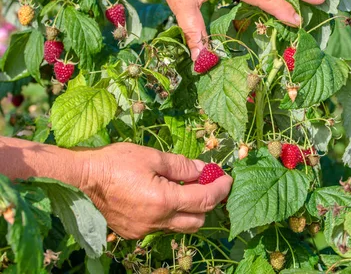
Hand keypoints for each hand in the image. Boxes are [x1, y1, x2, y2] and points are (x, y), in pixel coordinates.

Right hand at [77, 143, 230, 238]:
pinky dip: (170, 214)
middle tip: (208, 183)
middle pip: (197, 220)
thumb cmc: (118, 161)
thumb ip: (183, 166)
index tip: (228, 179)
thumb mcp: (154, 156)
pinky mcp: (133, 232)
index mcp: (163, 200)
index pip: (204, 200)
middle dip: (208, 203)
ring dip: (189, 210)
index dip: (220, 189)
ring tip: (186, 189)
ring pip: (180, 226)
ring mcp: (143, 230)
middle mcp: (156, 221)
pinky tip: (164, 197)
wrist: (84, 175)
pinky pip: (161, 227)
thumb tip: (204, 170)